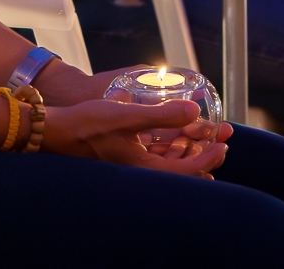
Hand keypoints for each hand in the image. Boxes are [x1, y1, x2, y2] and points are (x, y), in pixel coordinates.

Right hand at [43, 99, 230, 176]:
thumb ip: (161, 114)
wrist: (59, 130)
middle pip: (184, 166)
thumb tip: (194, 113)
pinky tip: (182, 128)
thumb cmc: (89, 124)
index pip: (187, 170)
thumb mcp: (127, 116)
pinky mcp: (130, 153)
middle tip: (224, 131)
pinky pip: (159, 152)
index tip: (224, 142)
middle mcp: (142, 170)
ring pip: (172, 158)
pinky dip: (174, 142)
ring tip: (207, 127)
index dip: (210, 158)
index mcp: (143, 168)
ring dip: (192, 144)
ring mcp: (136, 162)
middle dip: (207, 149)